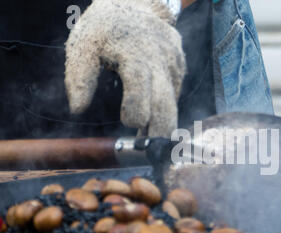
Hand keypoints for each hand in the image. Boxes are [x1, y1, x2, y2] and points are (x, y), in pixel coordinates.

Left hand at [65, 0, 185, 136]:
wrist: (135, 3)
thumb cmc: (105, 27)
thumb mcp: (83, 45)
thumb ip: (79, 78)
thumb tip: (77, 110)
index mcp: (134, 54)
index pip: (141, 92)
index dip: (136, 114)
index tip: (127, 123)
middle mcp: (160, 59)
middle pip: (166, 106)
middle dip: (159, 132)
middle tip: (150, 149)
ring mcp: (174, 62)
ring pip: (174, 102)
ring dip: (163, 123)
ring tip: (150, 135)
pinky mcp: (181, 65)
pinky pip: (175, 92)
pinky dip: (165, 104)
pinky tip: (154, 105)